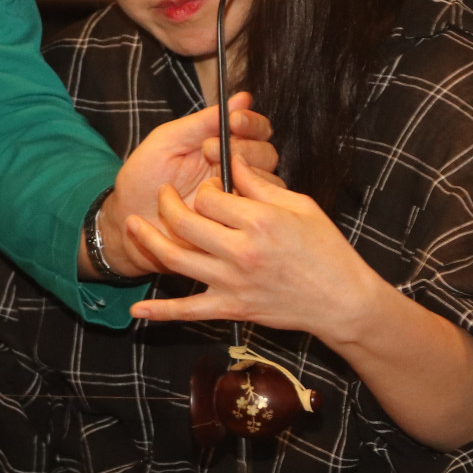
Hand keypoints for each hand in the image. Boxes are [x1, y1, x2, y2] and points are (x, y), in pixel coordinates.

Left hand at [101, 93, 280, 274]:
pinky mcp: (234, 227)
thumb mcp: (168, 142)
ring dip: (242, 176)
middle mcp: (236, 172)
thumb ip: (203, 121)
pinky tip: (214, 205)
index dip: (251, 122)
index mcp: (223, 146)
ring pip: (267, 185)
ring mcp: (237, 200)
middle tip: (210, 150)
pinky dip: (240, 206)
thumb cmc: (143, 178)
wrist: (128, 223)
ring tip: (206, 181)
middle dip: (243, 148)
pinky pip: (254, 216)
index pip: (256, 129)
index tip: (234, 121)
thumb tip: (242, 96)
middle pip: (267, 154)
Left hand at [124, 153, 382, 341]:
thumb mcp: (301, 206)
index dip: (205, 187)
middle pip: (186, 222)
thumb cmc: (326, 249)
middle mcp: (241, 251)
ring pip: (176, 259)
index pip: (210, 196)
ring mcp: (232, 282)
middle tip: (165, 196)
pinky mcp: (231, 308)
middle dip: (169, 204)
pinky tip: (136, 308)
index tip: (209, 187)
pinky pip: (188, 312)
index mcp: (259, 221)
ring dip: (148, 241)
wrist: (341, 301)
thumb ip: (261, 185)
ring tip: (131, 224)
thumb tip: (234, 160)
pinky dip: (161, 312)